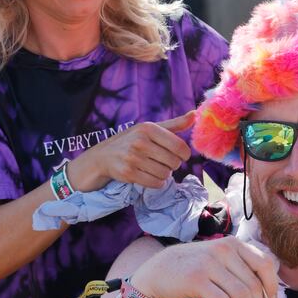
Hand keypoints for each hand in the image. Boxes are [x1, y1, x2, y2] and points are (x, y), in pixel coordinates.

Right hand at [69, 111, 195, 189]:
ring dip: (163, 174)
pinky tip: (150, 176)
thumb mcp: (151, 129)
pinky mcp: (128, 173)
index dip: (185, 155)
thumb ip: (174, 124)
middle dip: (172, 165)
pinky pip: (155, 183)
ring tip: (154, 168)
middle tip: (163, 162)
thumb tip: (195, 115)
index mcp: (149, 128)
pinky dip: (157, 182)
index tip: (180, 155)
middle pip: (174, 162)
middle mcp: (140, 141)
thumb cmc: (131, 141)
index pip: (180, 147)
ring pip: (165, 174)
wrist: (103, 156)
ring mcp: (133, 158)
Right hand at [129, 236, 278, 297]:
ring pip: (242, 295)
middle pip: (254, 286)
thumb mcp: (219, 259)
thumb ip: (241, 270)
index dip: (273, 287)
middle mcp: (223, 250)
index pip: (265, 264)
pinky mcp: (196, 279)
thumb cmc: (194, 268)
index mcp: (234, 244)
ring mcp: (209, 264)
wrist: (158, 270)